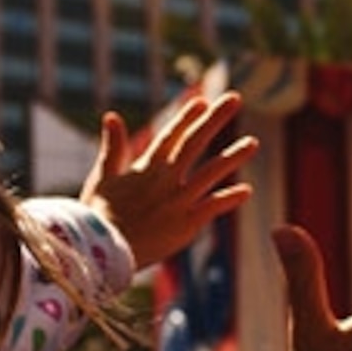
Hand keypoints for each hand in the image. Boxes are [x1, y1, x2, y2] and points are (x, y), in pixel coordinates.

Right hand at [80, 90, 256, 268]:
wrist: (99, 252)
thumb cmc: (97, 217)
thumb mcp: (103, 177)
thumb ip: (113, 147)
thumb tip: (112, 116)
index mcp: (145, 168)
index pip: (170, 136)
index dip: (186, 118)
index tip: (201, 101)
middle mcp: (165, 180)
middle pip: (194, 143)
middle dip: (215, 119)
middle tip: (234, 98)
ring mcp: (177, 201)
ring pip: (210, 173)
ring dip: (232, 157)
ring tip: (253, 142)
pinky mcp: (185, 224)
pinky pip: (211, 208)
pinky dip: (229, 199)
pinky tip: (247, 191)